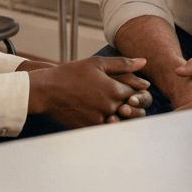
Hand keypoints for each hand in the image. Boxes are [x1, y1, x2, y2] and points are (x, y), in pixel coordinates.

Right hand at [27, 57, 148, 127]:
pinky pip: (106, 128)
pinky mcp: (90, 128)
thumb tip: (144, 62)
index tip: (133, 88)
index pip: (137, 93)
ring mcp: (99, 120)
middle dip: (131, 105)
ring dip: (121, 115)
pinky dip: (107, 122)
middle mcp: (110, 107)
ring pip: (120, 121)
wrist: (47, 91)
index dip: (137, 90)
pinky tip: (101, 114)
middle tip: (126, 100)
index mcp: (114, 90)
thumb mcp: (98, 63)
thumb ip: (123, 64)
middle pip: (131, 109)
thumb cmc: (72, 73)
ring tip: (114, 108)